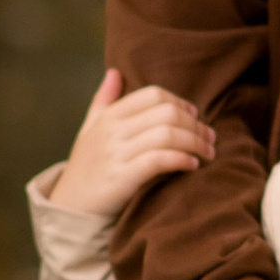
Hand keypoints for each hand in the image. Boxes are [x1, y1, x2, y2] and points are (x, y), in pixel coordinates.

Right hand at [48, 71, 215, 215]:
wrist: (69, 207)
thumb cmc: (86, 167)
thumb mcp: (89, 129)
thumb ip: (103, 101)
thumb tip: (114, 72)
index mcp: (109, 116)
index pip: (153, 95)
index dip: (180, 103)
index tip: (196, 116)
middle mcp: (112, 131)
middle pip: (166, 113)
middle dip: (195, 125)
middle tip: (210, 138)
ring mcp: (115, 154)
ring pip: (167, 135)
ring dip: (195, 142)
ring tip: (208, 153)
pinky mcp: (121, 178)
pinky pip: (159, 160)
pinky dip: (181, 160)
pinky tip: (192, 165)